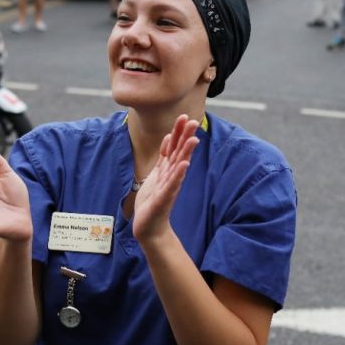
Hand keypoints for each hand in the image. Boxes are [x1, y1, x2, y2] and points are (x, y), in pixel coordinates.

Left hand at [132, 115, 199, 243]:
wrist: (150, 227)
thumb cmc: (153, 201)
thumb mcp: (157, 174)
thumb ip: (164, 157)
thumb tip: (169, 136)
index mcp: (167, 169)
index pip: (174, 147)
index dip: (179, 132)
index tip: (184, 116)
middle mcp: (172, 176)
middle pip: (180, 153)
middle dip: (186, 137)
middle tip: (194, 121)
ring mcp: (169, 187)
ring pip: (179, 166)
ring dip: (186, 153)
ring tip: (193, 140)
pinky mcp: (164, 198)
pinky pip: (172, 184)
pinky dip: (178, 174)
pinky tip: (184, 165)